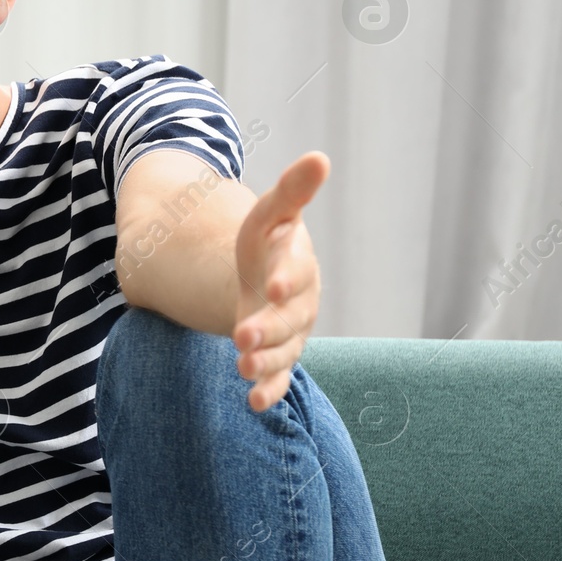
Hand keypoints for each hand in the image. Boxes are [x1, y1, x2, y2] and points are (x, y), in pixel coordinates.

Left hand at [232, 152, 326, 411]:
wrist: (266, 278)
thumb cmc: (268, 243)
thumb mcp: (271, 215)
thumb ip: (291, 192)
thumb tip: (320, 157)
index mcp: (297, 268)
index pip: (295, 273)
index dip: (287, 279)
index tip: (273, 284)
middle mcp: (298, 306)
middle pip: (287, 320)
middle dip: (267, 327)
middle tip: (242, 335)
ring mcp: (289, 335)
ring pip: (281, 353)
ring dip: (264, 362)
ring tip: (241, 366)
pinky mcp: (276, 358)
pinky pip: (278, 378)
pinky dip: (269, 391)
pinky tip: (254, 404)